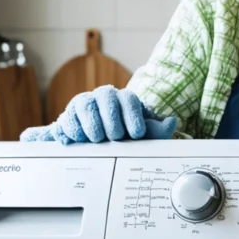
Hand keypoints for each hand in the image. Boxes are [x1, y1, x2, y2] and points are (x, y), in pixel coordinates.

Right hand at [20, 86, 176, 143]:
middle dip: (111, 119)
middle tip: (115, 136)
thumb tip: (171, 122)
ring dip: (90, 122)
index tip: (137, 133)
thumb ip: (157, 130)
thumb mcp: (144, 135)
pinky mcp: (67, 116)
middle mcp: (103, 97)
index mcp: (124, 99)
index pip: (129, 99)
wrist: (100, 142)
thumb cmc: (126, 135)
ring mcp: (84, 104)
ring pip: (84, 105)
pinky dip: (70, 129)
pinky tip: (75, 140)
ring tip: (96, 139)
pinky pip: (66, 118)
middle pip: (106, 98)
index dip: (133, 116)